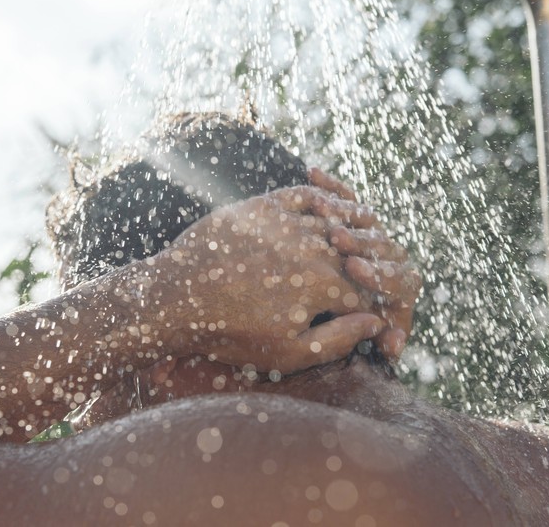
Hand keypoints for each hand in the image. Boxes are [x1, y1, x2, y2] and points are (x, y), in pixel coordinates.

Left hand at [159, 184, 384, 373]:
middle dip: (365, 271)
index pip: (367, 291)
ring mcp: (287, 222)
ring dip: (350, 235)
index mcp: (324, 284)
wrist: (173, 299)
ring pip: (335, 222)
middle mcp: (312, 246)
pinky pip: (305, 195)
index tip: (369, 316)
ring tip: (353, 249)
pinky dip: (324, 199)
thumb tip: (375, 322)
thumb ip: (338, 339)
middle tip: (362, 283)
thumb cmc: (229, 333)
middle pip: (355, 255)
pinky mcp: (263, 207)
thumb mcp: (287, 353)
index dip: (374, 306)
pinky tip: (328, 210)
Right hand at [309, 168, 421, 359]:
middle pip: (384, 246)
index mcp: (388, 298)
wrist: (252, 311)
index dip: (380, 274)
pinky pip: (342, 198)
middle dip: (362, 242)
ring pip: (365, 220)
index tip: (353, 269)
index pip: (401, 283)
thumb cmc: (291, 335)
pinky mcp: (341, 220)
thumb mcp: (307, 350)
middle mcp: (379, 265)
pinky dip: (329, 187)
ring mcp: (361, 240)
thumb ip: (347, 344)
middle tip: (339, 239)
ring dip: (346, 214)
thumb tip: (388, 337)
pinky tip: (311, 175)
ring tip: (323, 209)